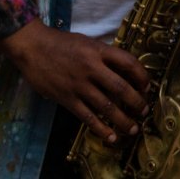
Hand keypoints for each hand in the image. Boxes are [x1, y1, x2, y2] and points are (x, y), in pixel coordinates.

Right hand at [0, 20, 149, 142]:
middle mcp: (91, 67)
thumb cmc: (60, 43)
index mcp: (98, 50)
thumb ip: (103, 55)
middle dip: (136, 102)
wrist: (33, 47)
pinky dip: (101, 129)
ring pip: (106, 106)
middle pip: (120, 87)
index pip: (127, 62)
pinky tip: (110, 137)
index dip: (141, 75)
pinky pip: (87, 117)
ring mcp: (79, 84)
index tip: (147, 86)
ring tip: (132, 128)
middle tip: (144, 111)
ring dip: (122, 120)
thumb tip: (122, 70)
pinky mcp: (67, 98)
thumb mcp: (86, 42)